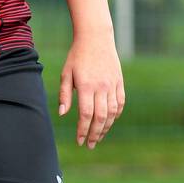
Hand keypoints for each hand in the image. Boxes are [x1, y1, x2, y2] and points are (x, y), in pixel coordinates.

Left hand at [57, 31, 124, 148]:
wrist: (96, 37)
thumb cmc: (77, 56)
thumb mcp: (66, 73)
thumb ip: (64, 94)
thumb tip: (63, 114)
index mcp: (86, 85)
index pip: (86, 115)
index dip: (83, 130)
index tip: (79, 141)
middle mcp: (101, 87)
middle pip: (100, 117)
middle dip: (95, 134)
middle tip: (90, 145)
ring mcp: (112, 84)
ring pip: (112, 112)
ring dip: (106, 127)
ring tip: (99, 137)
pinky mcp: (119, 81)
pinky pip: (120, 103)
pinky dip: (116, 115)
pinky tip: (109, 122)